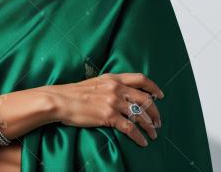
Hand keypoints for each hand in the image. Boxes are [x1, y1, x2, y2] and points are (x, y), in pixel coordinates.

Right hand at [47, 73, 163, 146]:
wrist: (59, 100)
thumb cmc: (73, 94)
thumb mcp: (95, 83)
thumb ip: (110, 85)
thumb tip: (121, 93)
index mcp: (113, 78)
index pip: (140, 79)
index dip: (153, 87)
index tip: (160, 96)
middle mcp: (116, 88)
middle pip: (145, 99)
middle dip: (155, 112)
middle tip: (157, 122)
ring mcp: (113, 102)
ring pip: (140, 114)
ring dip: (149, 126)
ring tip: (153, 134)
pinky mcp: (108, 116)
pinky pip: (130, 128)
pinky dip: (138, 136)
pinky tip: (142, 142)